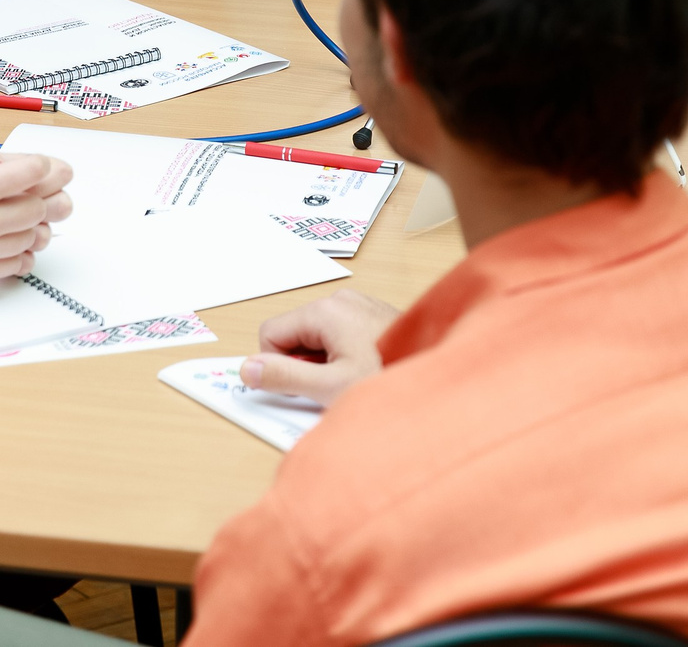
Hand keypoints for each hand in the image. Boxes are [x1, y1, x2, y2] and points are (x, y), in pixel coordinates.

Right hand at [0, 140, 72, 278]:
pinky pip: (17, 265)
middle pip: (39, 208)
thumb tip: (9, 159)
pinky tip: (19, 240)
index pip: (33, 172)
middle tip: (54, 188)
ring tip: (32, 213)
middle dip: (50, 194)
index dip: (45, 165)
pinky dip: (26, 253)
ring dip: (39, 223)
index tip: (44, 165)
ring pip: (33, 237)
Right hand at [241, 288, 399, 404]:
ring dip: (323, 364)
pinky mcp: (373, 318)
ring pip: (317, 339)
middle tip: (331, 387)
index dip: (278, 365)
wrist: (439, 377)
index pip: (270, 333)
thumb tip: (248, 369)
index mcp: (326, 311)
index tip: (301, 387)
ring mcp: (359, 307)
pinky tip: (365, 373)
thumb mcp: (330, 387)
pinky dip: (343, 358)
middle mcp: (341, 300)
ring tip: (352, 381)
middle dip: (303, 365)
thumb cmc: (391, 377)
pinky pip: (339, 337)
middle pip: (294, 334)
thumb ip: (284, 378)